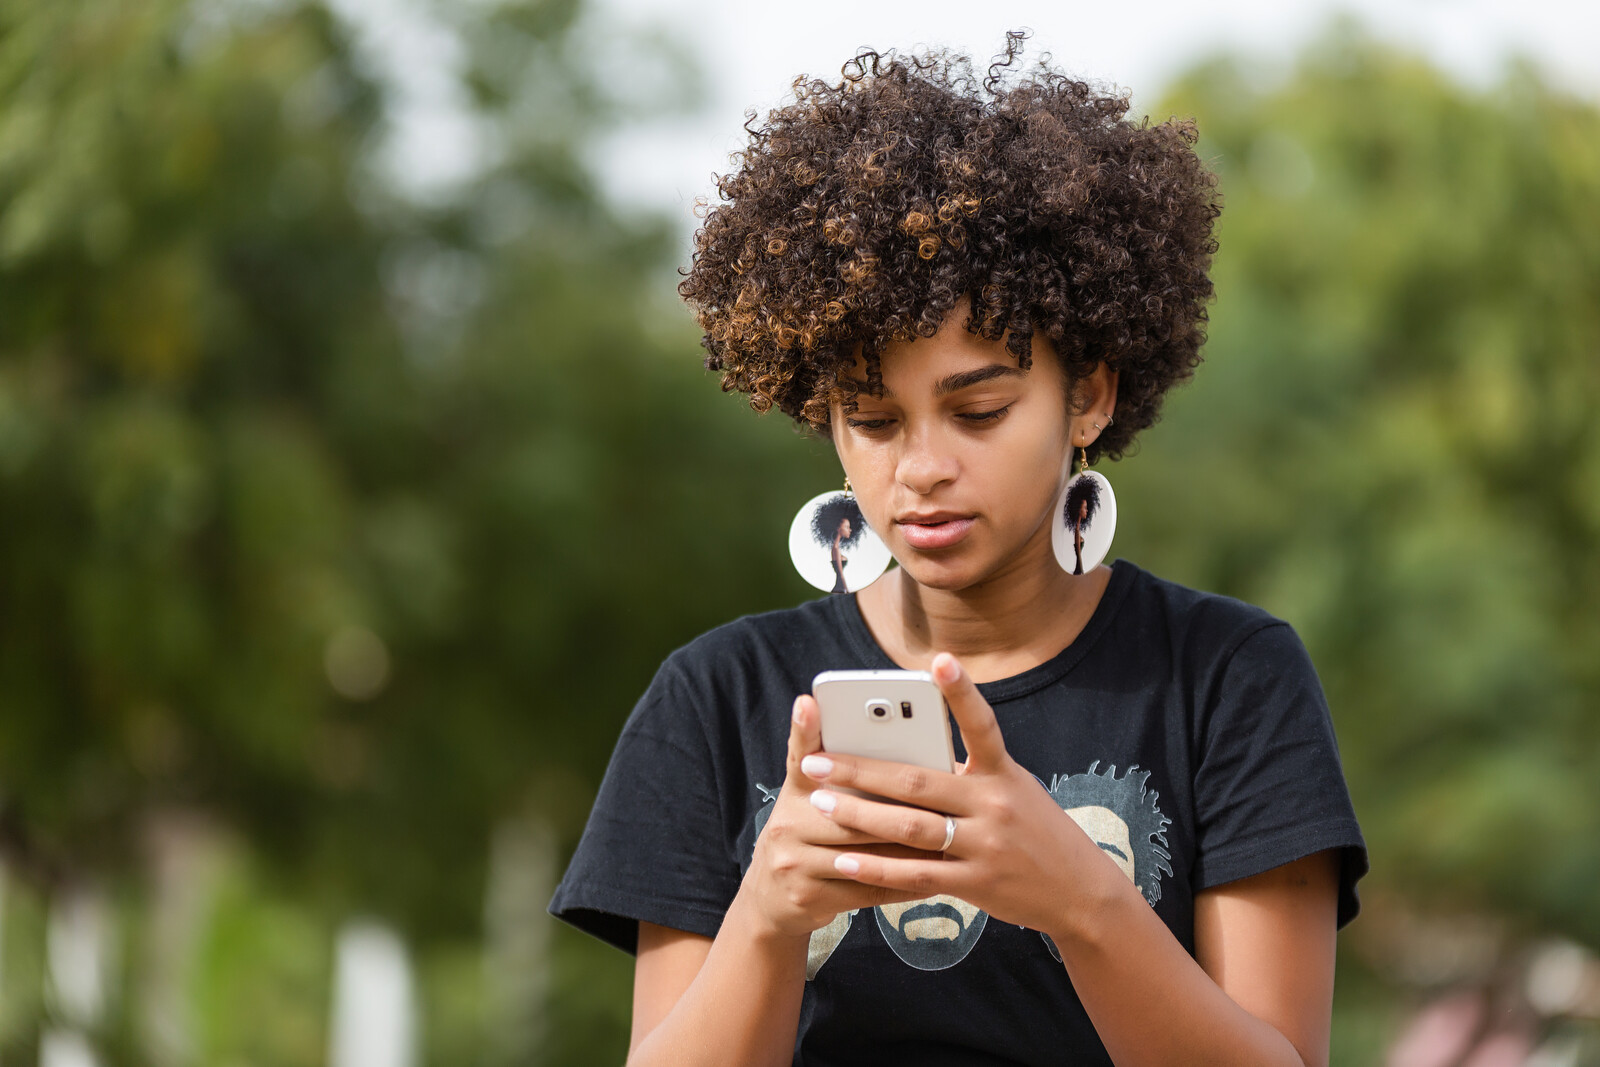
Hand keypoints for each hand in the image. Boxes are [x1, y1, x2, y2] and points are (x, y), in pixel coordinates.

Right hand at [738, 692, 936, 940]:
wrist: (772, 900)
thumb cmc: (809, 837)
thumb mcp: (812, 801)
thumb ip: (844, 776)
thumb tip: (900, 749)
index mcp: (795, 791)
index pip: (799, 753)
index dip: (804, 728)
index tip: (810, 702)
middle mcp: (787, 822)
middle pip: (848, 808)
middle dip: (897, 805)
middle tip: (942, 796)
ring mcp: (795, 862)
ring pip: (864, 851)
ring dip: (909, 847)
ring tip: (949, 838)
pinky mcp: (809, 897)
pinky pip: (868, 889)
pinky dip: (903, 882)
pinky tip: (934, 876)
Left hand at [800, 653, 1124, 938]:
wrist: (1081, 892)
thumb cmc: (1037, 830)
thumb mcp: (1014, 789)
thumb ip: (969, 772)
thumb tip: (911, 753)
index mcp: (1003, 773)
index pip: (982, 724)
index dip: (961, 692)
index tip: (938, 660)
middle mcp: (994, 805)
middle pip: (917, 783)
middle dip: (860, 770)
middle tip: (815, 760)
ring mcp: (984, 846)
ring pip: (909, 828)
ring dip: (858, 814)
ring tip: (819, 803)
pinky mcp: (975, 883)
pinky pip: (915, 876)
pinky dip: (876, 868)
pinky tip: (844, 860)